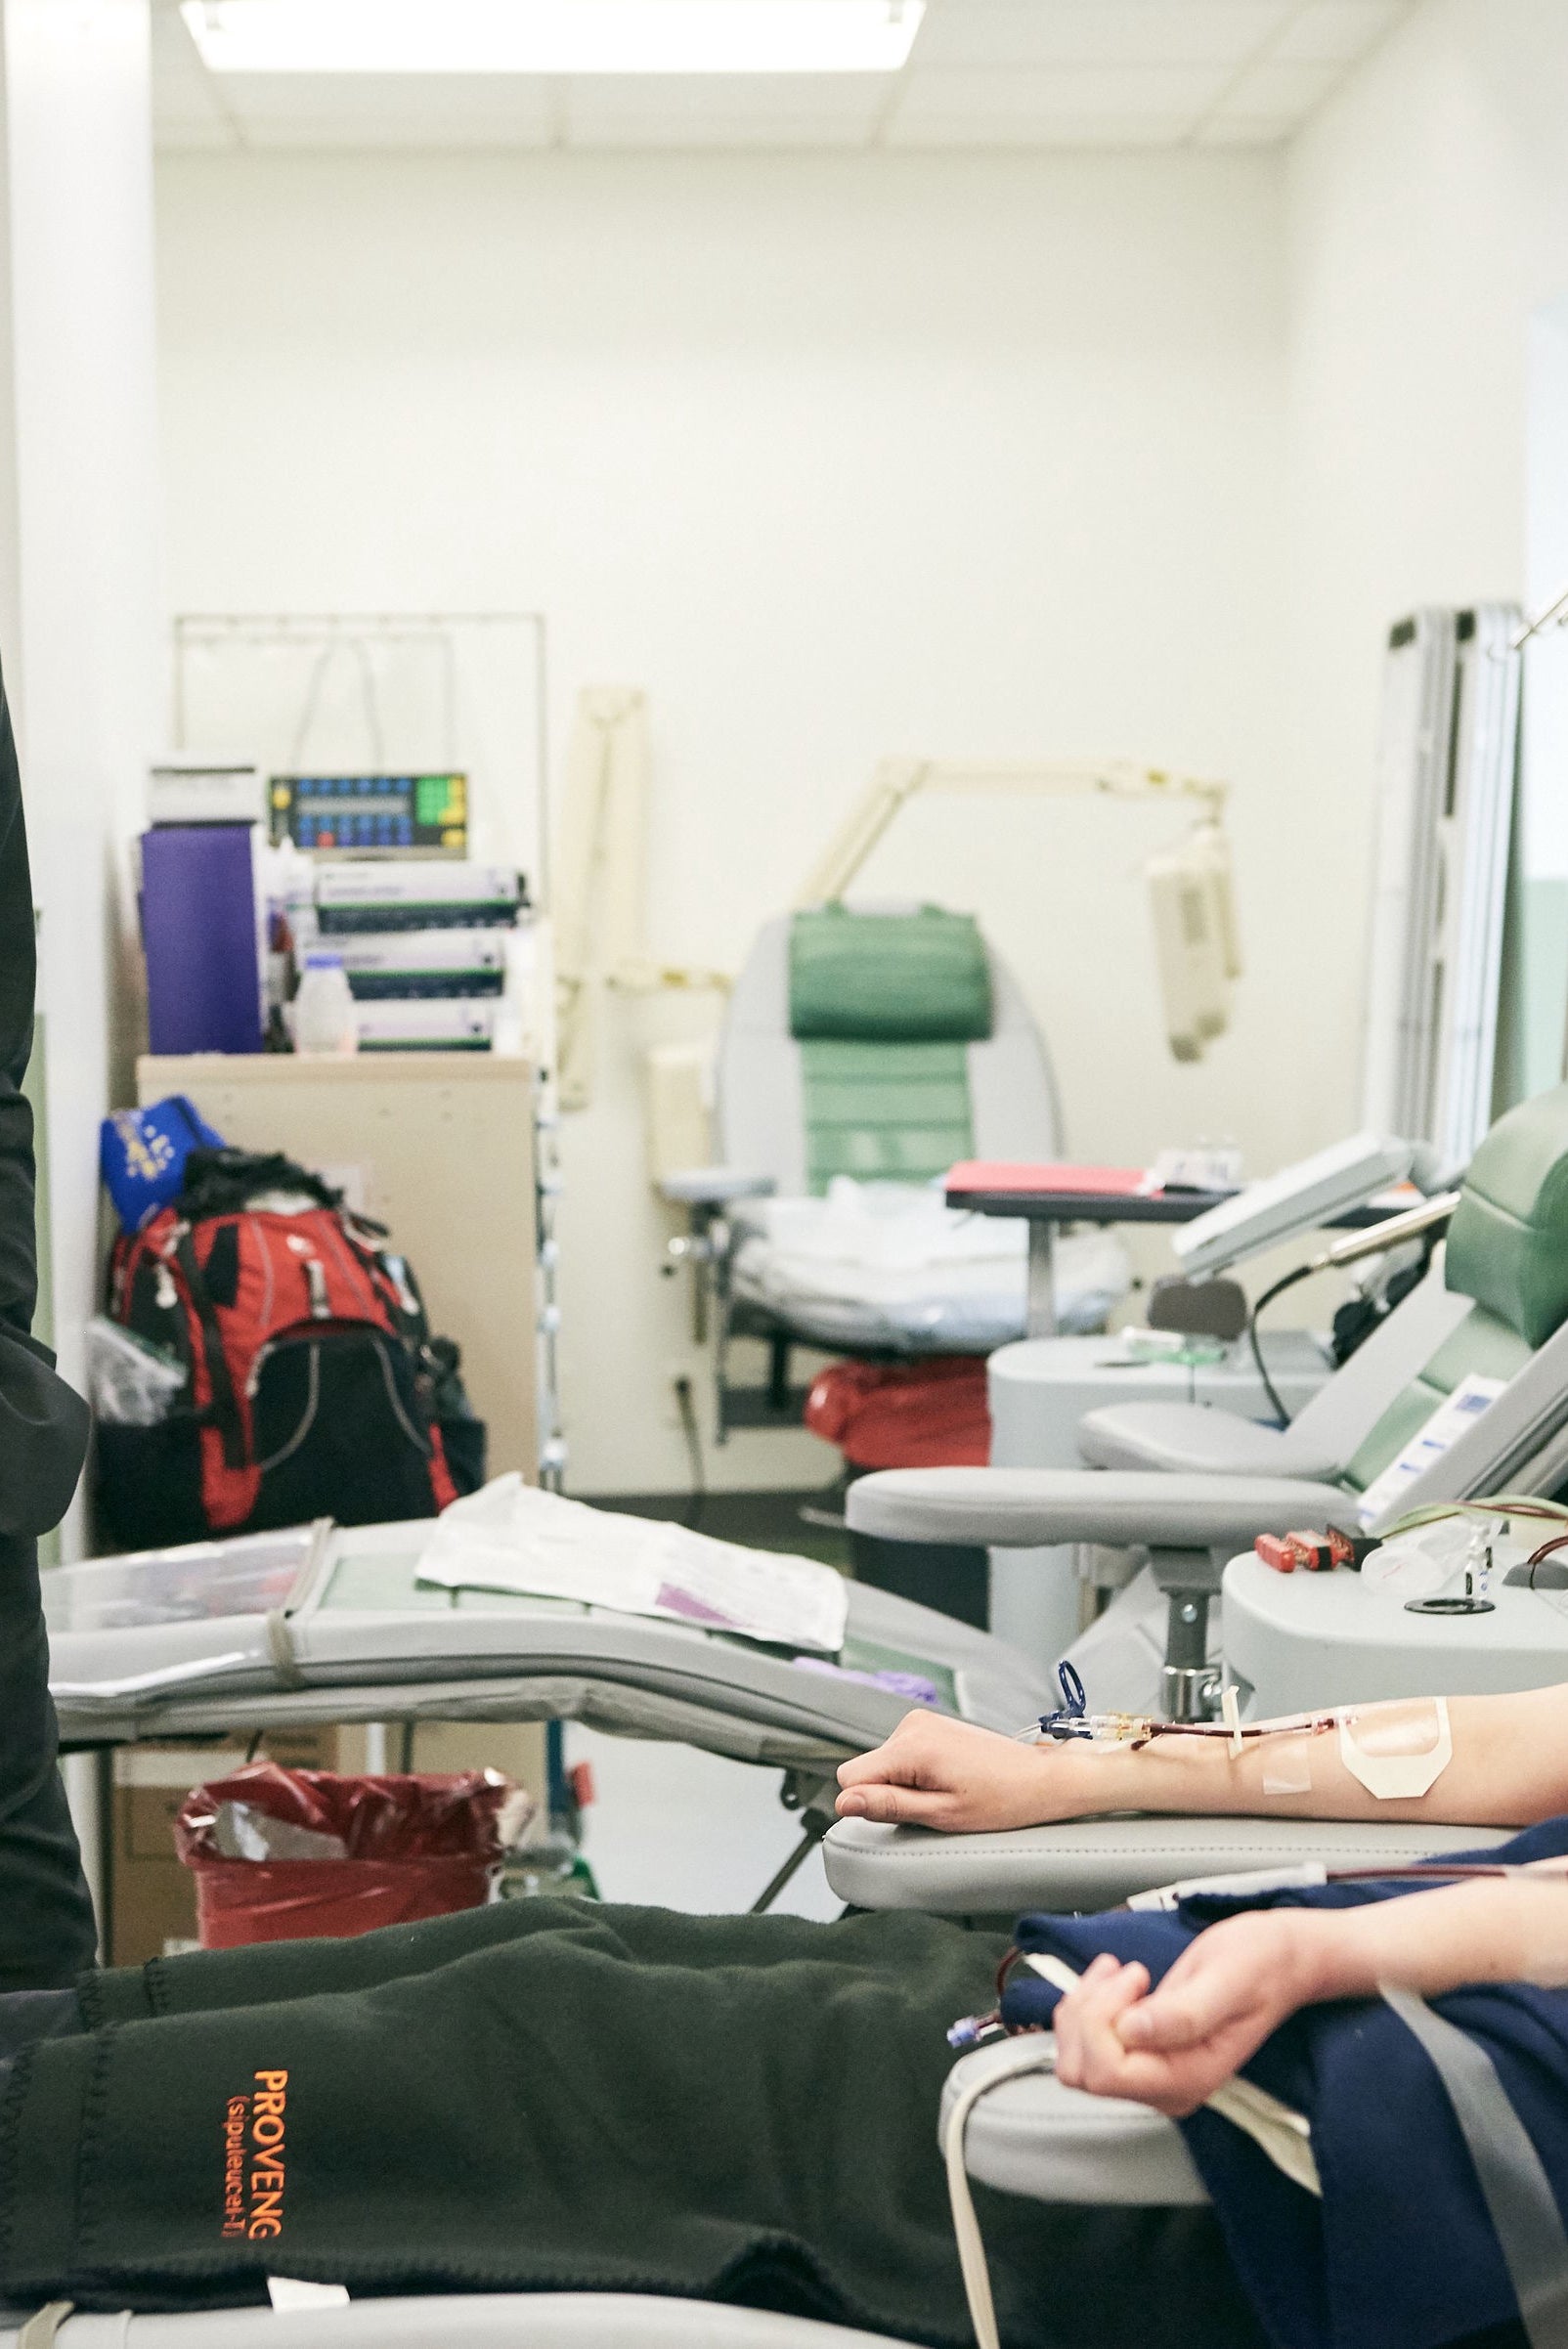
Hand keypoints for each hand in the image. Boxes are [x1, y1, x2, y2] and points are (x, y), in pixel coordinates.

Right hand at [835, 1711, 1065, 1831]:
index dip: (868, 1803)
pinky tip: (947, 1779)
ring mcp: (921, 1720)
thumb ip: (888, 1806)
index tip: (904, 1812)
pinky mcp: (929, 1724)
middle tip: (932, 1804)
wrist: (1038, 1779)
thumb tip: (844, 1802)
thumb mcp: (941, 1814)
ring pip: (881, 1763)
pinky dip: (915, 1771)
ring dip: (903, 1783)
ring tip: (945, 1791)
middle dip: (888, 1792)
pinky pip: (899, 1753)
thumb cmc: (1000, 1801)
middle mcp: (912, 1725)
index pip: (849, 1777)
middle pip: (865, 1768)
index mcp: (912, 1746)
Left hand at [1052, 1912, 1331, 2116]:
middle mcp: (1165, 2087)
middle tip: (1125, 1974)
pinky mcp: (1141, 2054)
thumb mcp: (1226, 1979)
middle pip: (1082, 2071)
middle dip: (1087, 2014)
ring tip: (1121, 1972)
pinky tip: (1118, 1978)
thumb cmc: (1260, 1965)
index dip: (1102, 2019)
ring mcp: (1151, 2073)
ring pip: (1075, 2058)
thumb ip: (1183, 2013)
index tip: (1137, 1977)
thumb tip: (1132, 2032)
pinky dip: (1087, 2003)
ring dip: (1084, 2006)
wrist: (1279, 1960)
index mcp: (1187, 2079)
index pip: (1105, 2072)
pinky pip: (1085, 2042)